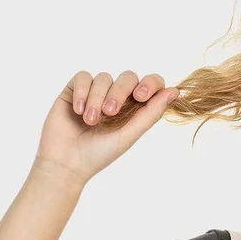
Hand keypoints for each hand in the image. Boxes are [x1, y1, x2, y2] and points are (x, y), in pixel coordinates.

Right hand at [33, 70, 180, 184]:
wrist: (65, 162)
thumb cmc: (99, 154)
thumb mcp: (128, 136)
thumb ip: (150, 114)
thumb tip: (175, 92)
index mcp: (134, 109)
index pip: (150, 84)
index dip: (150, 84)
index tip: (141, 96)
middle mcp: (116, 97)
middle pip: (127, 77)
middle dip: (120, 92)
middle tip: (110, 113)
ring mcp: (95, 92)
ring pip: (104, 77)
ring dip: (97, 99)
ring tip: (90, 121)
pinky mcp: (74, 89)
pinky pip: (83, 77)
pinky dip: (82, 92)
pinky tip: (78, 111)